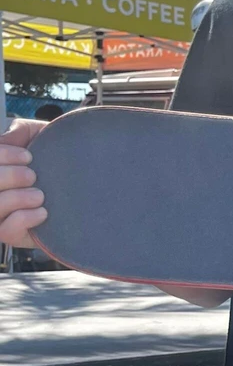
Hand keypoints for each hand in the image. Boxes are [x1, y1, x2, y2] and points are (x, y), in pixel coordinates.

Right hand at [0, 119, 47, 248]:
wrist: (90, 179)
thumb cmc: (60, 157)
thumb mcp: (42, 135)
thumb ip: (20, 131)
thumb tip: (5, 139)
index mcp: (1, 170)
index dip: (4, 156)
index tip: (29, 157)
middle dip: (9, 177)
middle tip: (34, 176)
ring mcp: (3, 215)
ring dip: (17, 198)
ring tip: (40, 195)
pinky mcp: (16, 234)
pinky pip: (6, 231)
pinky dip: (23, 219)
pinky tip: (43, 212)